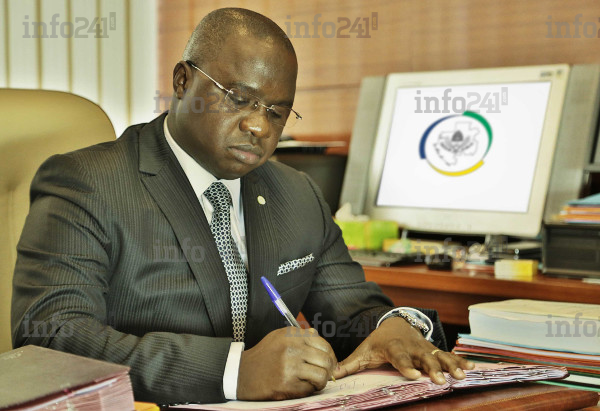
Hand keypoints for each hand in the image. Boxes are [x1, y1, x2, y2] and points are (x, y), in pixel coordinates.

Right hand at [237, 327, 337, 399]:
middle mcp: (292, 349)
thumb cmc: (264, 355)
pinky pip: (310, 389)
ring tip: (313, 382)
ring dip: (320, 381)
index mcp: (292, 336)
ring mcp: (290, 367)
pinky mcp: (287, 384)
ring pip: (322, 376)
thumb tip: (318, 336)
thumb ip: (300, 336)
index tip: (329, 362)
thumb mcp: (279, 337)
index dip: (330, 355)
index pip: (323, 344)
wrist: (243, 373)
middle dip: (328, 370)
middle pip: (326, 360)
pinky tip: (301, 386)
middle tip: (325, 374)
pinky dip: (309, 390)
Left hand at [333, 317, 473, 383]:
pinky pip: (448, 355)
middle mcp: (412, 348)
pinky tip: (471, 369)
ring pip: (439, 356)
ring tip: (460, 376)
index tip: (414, 375)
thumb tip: (331, 376)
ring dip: (450, 366)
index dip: (406, 366)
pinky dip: (460, 361)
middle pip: (423, 358)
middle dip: (432, 368)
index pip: (400, 357)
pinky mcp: (434, 349)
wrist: (394, 323)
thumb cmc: (378, 342)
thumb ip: (349, 364)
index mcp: (394, 348)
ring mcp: (425, 348)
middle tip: (440, 380)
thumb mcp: (363, 351)